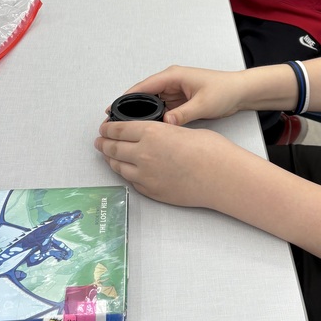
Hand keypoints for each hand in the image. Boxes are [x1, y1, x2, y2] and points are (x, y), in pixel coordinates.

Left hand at [95, 119, 229, 205]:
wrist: (221, 177)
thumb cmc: (210, 151)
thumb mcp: (182, 130)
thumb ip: (162, 132)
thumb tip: (154, 135)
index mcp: (151, 132)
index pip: (118, 129)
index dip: (108, 128)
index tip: (104, 128)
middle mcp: (143, 154)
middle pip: (113, 148)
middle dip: (104, 144)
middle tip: (100, 141)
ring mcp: (145, 176)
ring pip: (118, 166)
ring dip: (111, 160)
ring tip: (109, 156)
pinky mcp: (151, 191)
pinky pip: (132, 181)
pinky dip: (126, 174)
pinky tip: (127, 170)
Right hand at [119, 65, 247, 125]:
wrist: (240, 92)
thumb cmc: (225, 90)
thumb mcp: (203, 104)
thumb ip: (183, 114)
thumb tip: (166, 122)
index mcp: (173, 76)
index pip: (144, 86)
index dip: (127, 98)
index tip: (113, 109)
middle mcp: (171, 81)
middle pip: (144, 95)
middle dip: (131, 108)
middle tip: (117, 123)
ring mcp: (175, 91)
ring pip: (152, 104)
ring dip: (143, 114)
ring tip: (130, 129)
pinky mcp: (179, 100)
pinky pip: (161, 109)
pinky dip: (155, 117)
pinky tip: (149, 128)